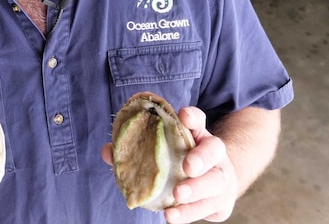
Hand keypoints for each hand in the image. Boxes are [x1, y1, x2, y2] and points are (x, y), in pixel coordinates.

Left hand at [101, 106, 237, 222]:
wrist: (219, 184)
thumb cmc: (183, 161)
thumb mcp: (165, 149)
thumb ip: (137, 148)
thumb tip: (108, 152)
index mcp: (198, 134)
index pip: (198, 120)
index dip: (192, 117)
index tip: (183, 115)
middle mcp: (214, 153)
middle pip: (213, 150)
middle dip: (201, 157)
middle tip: (188, 166)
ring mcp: (220, 177)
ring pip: (215, 181)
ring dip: (196, 189)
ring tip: (177, 195)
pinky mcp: (220, 201)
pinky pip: (207, 208)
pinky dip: (188, 213)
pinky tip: (171, 216)